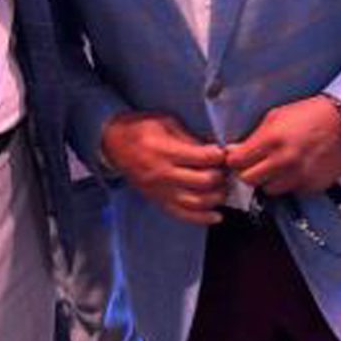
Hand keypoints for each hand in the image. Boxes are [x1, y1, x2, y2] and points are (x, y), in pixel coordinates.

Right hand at [100, 112, 227, 224]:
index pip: (203, 158)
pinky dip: (202, 218)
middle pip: (204, 182)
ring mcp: (161, 191)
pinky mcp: (158, 201)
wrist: (114, 143)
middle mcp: (164, 174)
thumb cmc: (141, 128)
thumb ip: (189, 137)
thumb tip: (213, 150)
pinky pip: (182, 215)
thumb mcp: (166, 122)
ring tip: (223, 189)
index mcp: (166, 151)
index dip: (219, 156)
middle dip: (221, 176)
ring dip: (216, 198)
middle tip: (225, 170)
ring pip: (196, 202)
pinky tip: (216, 215)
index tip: (224, 153)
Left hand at [224, 95, 340, 195]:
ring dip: (268, 180)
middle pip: (249, 180)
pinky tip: (294, 169)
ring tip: (276, 166)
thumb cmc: (309, 115)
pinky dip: (288, 183)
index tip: (236, 158)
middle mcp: (284, 161)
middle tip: (253, 164)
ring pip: (268, 189)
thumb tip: (235, 151)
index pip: (237, 162)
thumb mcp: (275, 117)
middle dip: (247, 172)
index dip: (233, 160)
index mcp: (271, 140)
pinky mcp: (312, 186)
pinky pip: (290, 191)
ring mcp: (299, 176)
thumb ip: (254, 137)